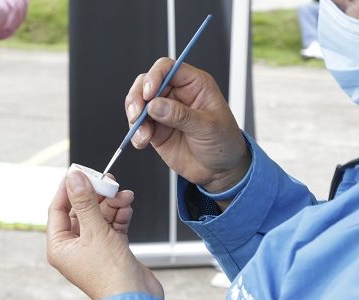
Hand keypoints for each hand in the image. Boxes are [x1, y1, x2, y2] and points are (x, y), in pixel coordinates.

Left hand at [46, 171, 163, 299]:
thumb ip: (85, 202)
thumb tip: (74, 177)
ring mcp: (93, 249)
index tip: (79, 171)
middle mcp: (73, 248)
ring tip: (124, 195)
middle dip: (97, 195)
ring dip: (112, 204)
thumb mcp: (94, 231)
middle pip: (81, 211)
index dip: (69, 188)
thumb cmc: (111, 275)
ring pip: (99, 217)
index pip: (58, 209)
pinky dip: (120, 215)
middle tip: (108, 181)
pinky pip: (112, 226)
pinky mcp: (111, 250)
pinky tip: (127, 207)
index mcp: (59, 247)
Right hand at [125, 58, 250, 194]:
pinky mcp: (156, 129)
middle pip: (146, 83)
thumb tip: (155, 106)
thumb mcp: (208, 127)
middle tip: (137, 114)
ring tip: (143, 134)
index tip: (149, 94)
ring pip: (138, 103)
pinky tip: (142, 142)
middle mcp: (176, 95)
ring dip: (134, 117)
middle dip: (137, 97)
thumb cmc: (224, 142)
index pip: (168, 68)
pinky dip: (135, 133)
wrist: (220, 170)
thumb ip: (181, 115)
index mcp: (194, 85)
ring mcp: (164, 112)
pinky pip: (138, 125)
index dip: (155, 77)